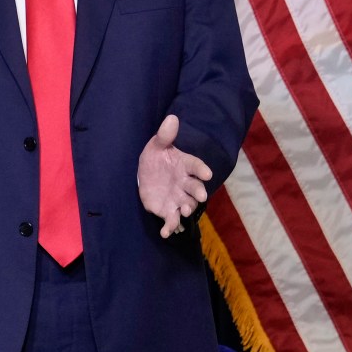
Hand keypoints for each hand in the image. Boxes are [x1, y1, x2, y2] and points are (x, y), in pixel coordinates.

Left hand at [137, 115, 213, 237]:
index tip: (207, 173)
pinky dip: (170, 227)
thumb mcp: (157, 145)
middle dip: (198, 192)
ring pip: (187, 205)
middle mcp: (186, 183)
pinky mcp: (169, 210)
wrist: (145, 175)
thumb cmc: (156, 158)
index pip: (196, 166)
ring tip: (185, 212)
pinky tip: (165, 232)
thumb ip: (165, 135)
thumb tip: (171, 118)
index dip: (201, 170)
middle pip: (196, 188)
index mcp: (185, 165)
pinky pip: (172, 220)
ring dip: (188, 209)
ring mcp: (179, 198)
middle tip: (201, 196)